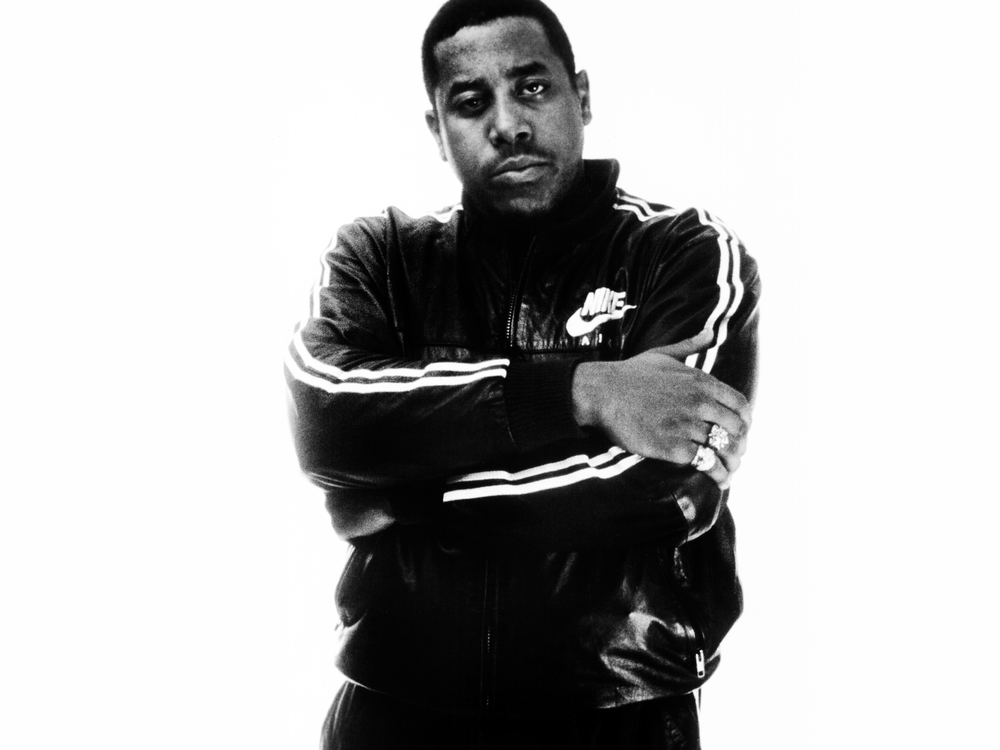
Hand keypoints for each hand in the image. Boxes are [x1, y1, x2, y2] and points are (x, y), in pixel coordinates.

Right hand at [572, 330, 750, 487]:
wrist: (601, 392)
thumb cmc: (630, 374)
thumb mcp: (663, 353)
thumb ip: (691, 345)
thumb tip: (711, 332)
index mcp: (701, 381)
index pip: (740, 405)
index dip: (745, 421)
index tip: (740, 432)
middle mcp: (699, 402)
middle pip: (736, 429)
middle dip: (739, 445)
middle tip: (734, 456)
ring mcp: (686, 425)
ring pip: (723, 449)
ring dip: (731, 464)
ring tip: (728, 472)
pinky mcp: (672, 446)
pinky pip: (705, 463)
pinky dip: (716, 474)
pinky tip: (717, 480)